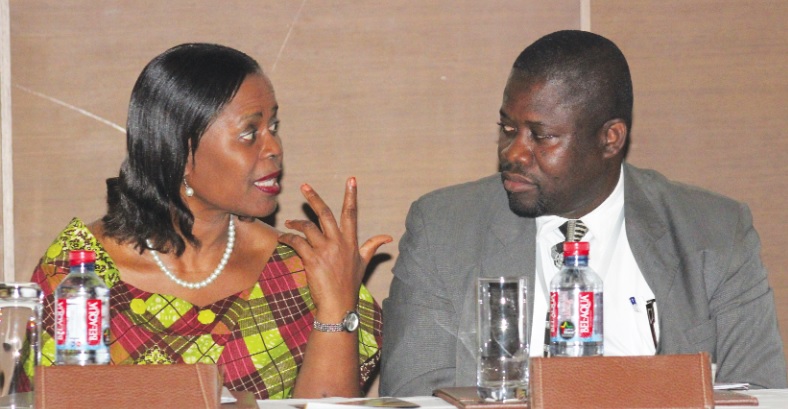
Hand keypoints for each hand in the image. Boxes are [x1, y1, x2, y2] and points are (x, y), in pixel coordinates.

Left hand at [278, 177, 391, 320]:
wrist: (338, 305)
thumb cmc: (350, 285)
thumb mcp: (364, 263)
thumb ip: (372, 246)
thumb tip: (388, 237)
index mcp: (351, 242)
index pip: (351, 214)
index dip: (351, 195)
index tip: (351, 180)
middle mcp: (339, 243)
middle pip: (325, 214)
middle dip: (314, 198)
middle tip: (304, 186)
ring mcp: (325, 251)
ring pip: (308, 228)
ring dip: (296, 223)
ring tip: (289, 223)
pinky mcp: (312, 259)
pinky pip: (297, 242)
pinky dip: (288, 238)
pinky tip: (283, 237)